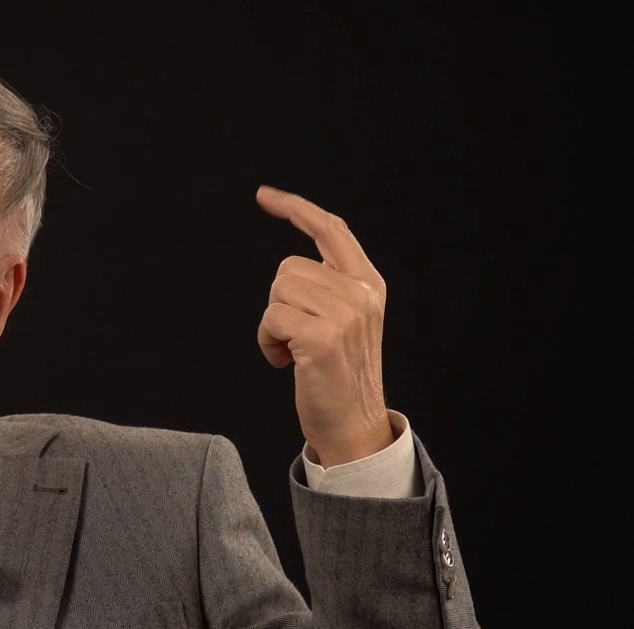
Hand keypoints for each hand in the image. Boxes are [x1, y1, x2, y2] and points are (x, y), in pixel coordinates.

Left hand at [255, 186, 394, 465]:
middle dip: (279, 302)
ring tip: (293, 352)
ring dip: (272, 325)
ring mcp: (345, 313)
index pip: (331, 229)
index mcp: (368, 283)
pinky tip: (286, 363)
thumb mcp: (345, 323)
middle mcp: (361, 292)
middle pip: (288, 267)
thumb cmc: (339, 378)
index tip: (264, 195)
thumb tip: (291, 270)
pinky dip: (267, 342)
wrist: (354, 427)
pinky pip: (271, 317)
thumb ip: (329, 289)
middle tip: (295, 338)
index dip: (296, 208)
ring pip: (278, 291)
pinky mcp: (323, 336)